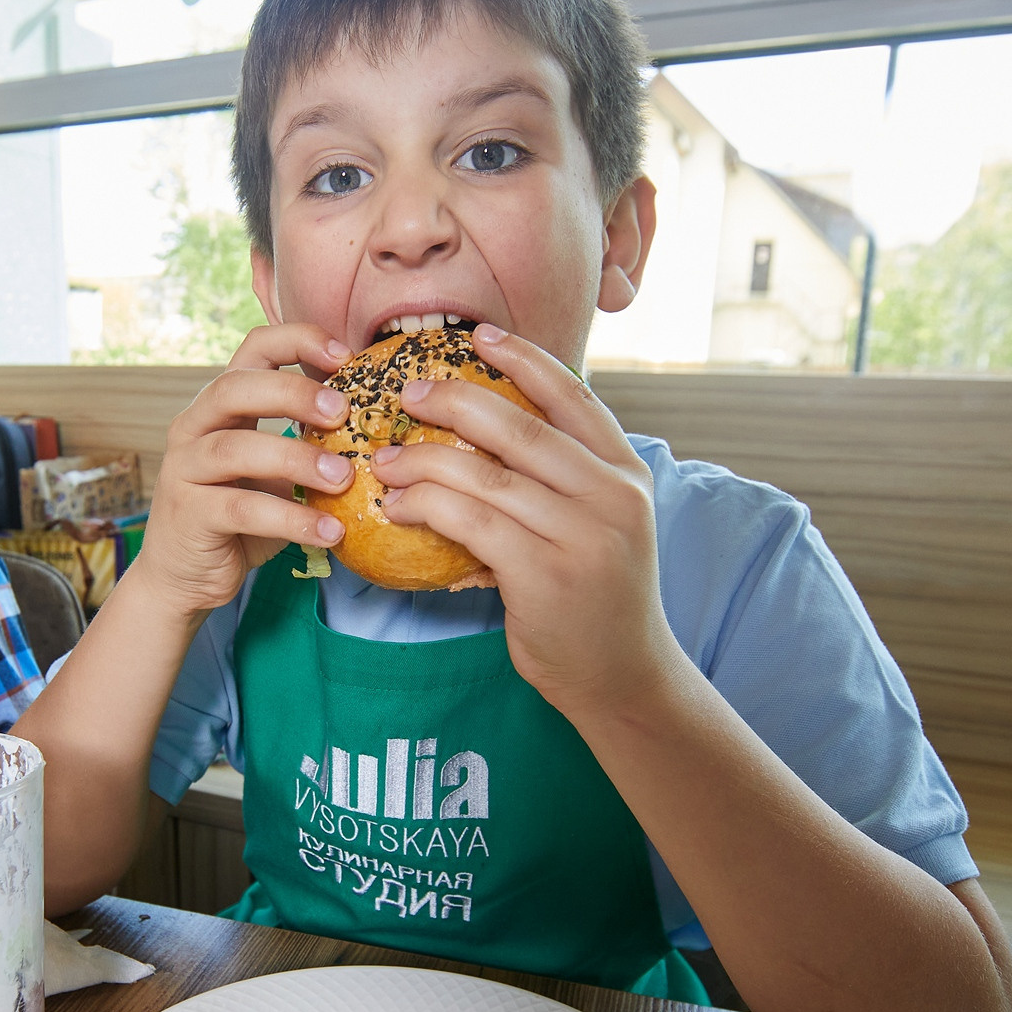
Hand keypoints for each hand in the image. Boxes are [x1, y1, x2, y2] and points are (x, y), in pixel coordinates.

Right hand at [127, 321, 356, 619]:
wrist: (185, 575)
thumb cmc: (241, 515)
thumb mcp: (277, 471)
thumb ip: (307, 443)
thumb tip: (377, 425)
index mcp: (220, 404)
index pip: (253, 349)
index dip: (297, 340)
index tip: (346, 355)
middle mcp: (193, 426)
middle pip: (235, 388)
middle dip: (292, 392)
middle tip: (343, 411)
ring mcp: (184, 469)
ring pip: (235, 448)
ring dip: (296, 459)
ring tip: (344, 478)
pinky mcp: (189, 514)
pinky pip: (242, 509)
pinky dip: (291, 520)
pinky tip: (330, 532)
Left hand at [370, 324, 681, 715]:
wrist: (623, 675)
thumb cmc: (598, 598)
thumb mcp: (601, 525)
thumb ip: (563, 480)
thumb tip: (487, 436)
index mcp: (626, 473)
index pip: (574, 396)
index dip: (525, 359)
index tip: (480, 335)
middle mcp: (611, 496)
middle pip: (521, 428)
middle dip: (456, 401)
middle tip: (410, 392)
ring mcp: (581, 536)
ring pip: (486, 476)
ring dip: (423, 461)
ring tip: (385, 461)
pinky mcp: (544, 576)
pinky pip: (470, 523)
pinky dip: (425, 507)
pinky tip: (396, 508)